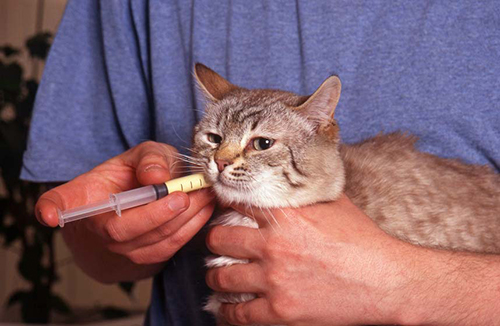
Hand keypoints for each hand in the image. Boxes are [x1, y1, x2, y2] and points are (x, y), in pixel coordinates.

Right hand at [36, 141, 214, 281]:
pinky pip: (171, 247)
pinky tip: (205, 207)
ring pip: (154, 240)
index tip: (48, 215)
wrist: (135, 212)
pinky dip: (192, 227)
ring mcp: (121, 251)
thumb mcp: (138, 157)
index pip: (61, 203)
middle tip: (185, 194)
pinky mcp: (146, 261)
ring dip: (185, 218)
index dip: (52, 208)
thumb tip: (157, 176)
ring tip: (205, 195)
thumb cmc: (133, 179)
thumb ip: (149, 159)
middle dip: (158, 213)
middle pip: (122, 230)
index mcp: (85, 200)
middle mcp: (98, 230)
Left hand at [205, 195, 413, 324]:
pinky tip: (226, 307)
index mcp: (285, 216)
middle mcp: (274, 246)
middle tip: (218, 244)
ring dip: (216, 276)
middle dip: (215, 241)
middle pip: (218, 239)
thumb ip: (305, 190)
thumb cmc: (363, 240)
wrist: (386, 281)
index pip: (235, 202)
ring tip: (218, 275)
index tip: (223, 209)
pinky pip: (237, 314)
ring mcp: (274, 281)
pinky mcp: (280, 312)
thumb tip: (293, 178)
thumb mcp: (334, 203)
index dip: (226, 204)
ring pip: (221, 277)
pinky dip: (227, 311)